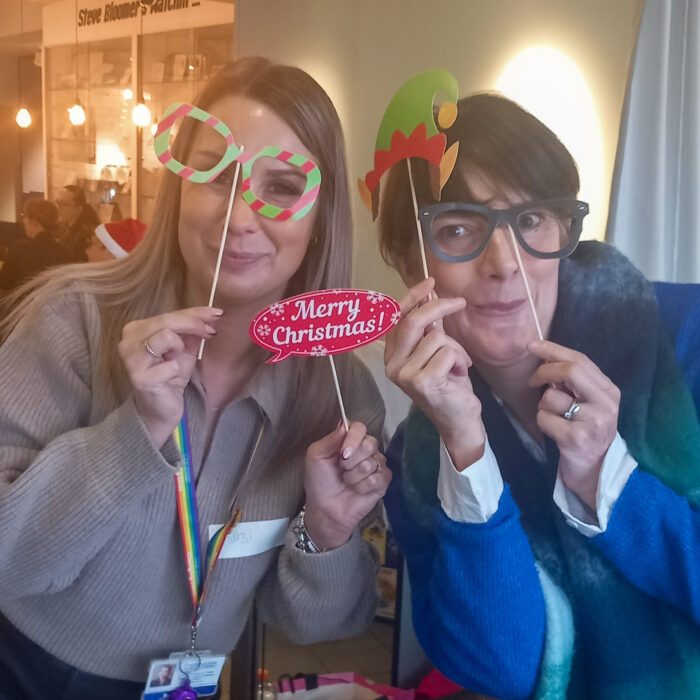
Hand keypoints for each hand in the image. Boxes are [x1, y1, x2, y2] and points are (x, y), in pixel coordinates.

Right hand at [118, 307, 222, 447]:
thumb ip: (193, 330)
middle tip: (210, 332)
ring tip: (177, 360)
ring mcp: (132, 359)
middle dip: (194, 324)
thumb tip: (212, 315)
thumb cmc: (170, 376)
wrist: (160, 409)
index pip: (169, 313)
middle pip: (167, 320)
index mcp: (137, 329)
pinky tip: (171, 378)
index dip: (196, 313)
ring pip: (166, 336)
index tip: (217, 314)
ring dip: (180, 347)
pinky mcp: (140, 378)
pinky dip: (177, 370)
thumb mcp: (184, 348)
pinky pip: (170, 365)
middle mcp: (129, 341)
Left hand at [303, 421, 390, 550]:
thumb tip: (344, 423)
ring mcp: (376, 464)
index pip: (359, 427)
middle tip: (341, 469)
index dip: (353, 439)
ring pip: (372, 463)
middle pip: (370, 443)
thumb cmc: (319, 481)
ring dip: (354, 476)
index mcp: (349, 440)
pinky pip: (379, 478)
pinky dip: (363, 486)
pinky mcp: (383, 481)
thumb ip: (330, 439)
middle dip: (351, 461)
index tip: (342, 454)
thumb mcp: (316, 456)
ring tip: (347, 482)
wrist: (325, 509)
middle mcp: (365, 449)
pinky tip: (357, 490)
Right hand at [384, 277, 485, 469]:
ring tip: (459, 365)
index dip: (413, 297)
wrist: (458, 420)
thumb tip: (431, 298)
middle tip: (460, 302)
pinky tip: (459, 375)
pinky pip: (447, 352)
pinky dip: (460, 360)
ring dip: (457, 348)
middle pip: (413, 321)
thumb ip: (429, 330)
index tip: (430, 282)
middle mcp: (393, 365)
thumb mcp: (436, 353)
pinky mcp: (422, 382)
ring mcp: (405, 375)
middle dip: (439, 307)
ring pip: (437, 337)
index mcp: (392, 356)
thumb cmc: (449, 386)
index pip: (397, 318)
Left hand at [528, 340, 620, 508]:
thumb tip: (545, 357)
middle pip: (570, 371)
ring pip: (551, 397)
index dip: (553, 350)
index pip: (580, 360)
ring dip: (543, 406)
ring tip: (555, 418)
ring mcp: (593, 422)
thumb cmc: (585, 432)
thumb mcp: (587, 404)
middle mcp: (605, 404)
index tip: (532, 345)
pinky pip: (544, 418)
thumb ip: (573, 383)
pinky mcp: (576, 439)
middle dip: (544, 371)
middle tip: (533, 381)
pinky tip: (554, 432)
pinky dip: (542, 423)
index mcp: (609, 391)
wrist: (594, 471)